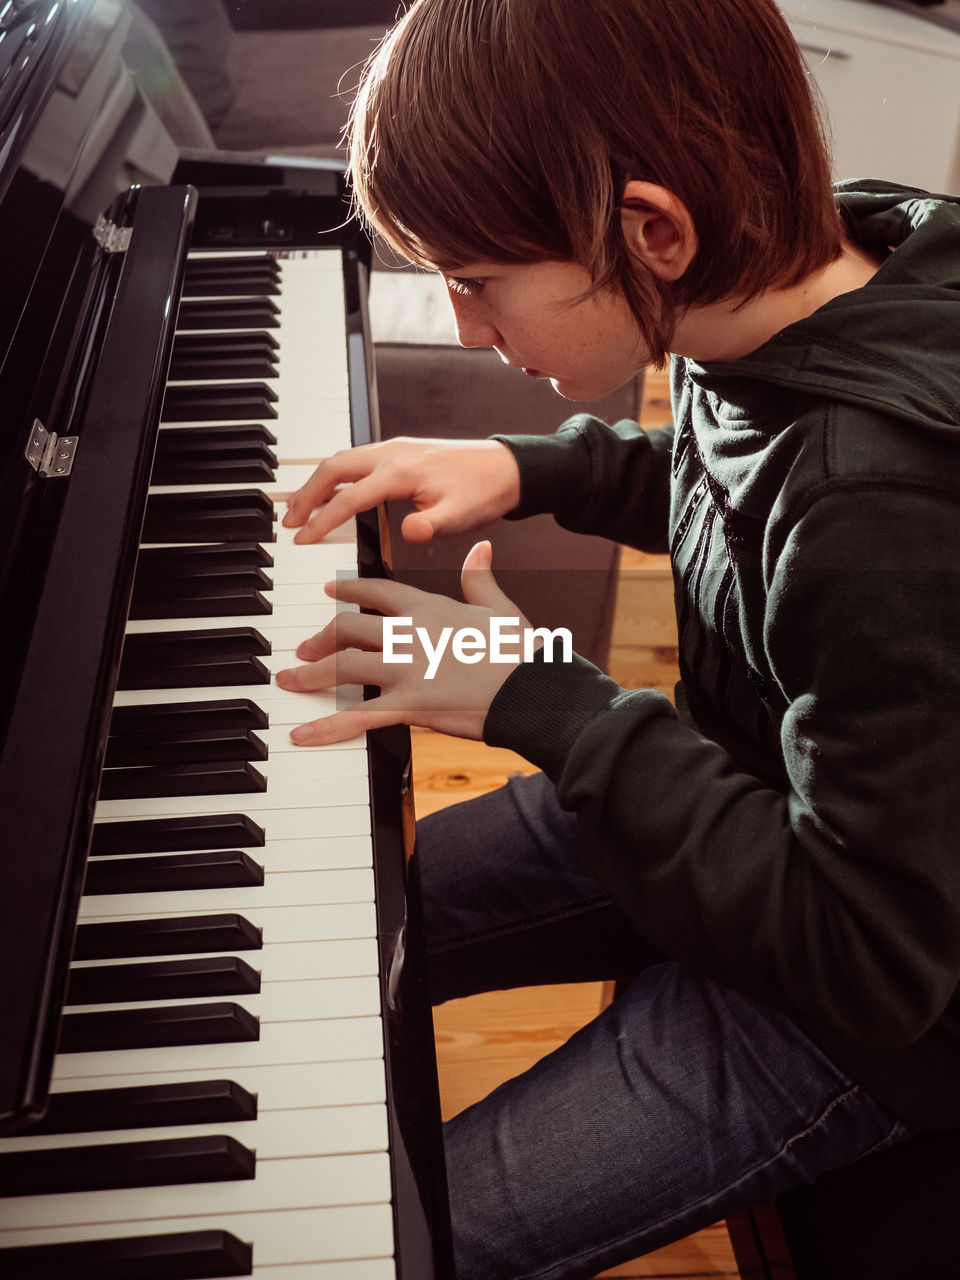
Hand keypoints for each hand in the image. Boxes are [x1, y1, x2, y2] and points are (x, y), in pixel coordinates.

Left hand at [275, 542, 528, 743]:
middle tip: (304, 649)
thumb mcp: (500, 608)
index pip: (376, 590)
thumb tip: (480, 547)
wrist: (536, 688)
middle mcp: (410, 632)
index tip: (329, 591)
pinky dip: (326, 727)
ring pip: (343, 665)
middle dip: (320, 638)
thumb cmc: (524, 651)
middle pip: (348, 627)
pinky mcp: (409, 705)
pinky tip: (302, 734)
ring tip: (291, 680)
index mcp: (429, 607)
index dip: (349, 589)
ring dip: (310, 674)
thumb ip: (481, 578)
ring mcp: (406, 668)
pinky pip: (358, 716)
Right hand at [282, 436, 520, 544]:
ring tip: (300, 508)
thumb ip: (432, 526)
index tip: (303, 540)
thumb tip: (410, 532)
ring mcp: (394, 448)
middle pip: (333, 468)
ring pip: (341, 460)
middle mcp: (392, 453)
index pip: (349, 498)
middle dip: (306, 494)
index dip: (322, 521)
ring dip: (316, 483)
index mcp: (401, 472)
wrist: (507, 468)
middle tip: (288, 521)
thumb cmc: (483, 492)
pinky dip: (335, 475)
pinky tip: (332, 492)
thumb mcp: (460, 516)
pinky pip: (356, 459)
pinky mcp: (399, 450)